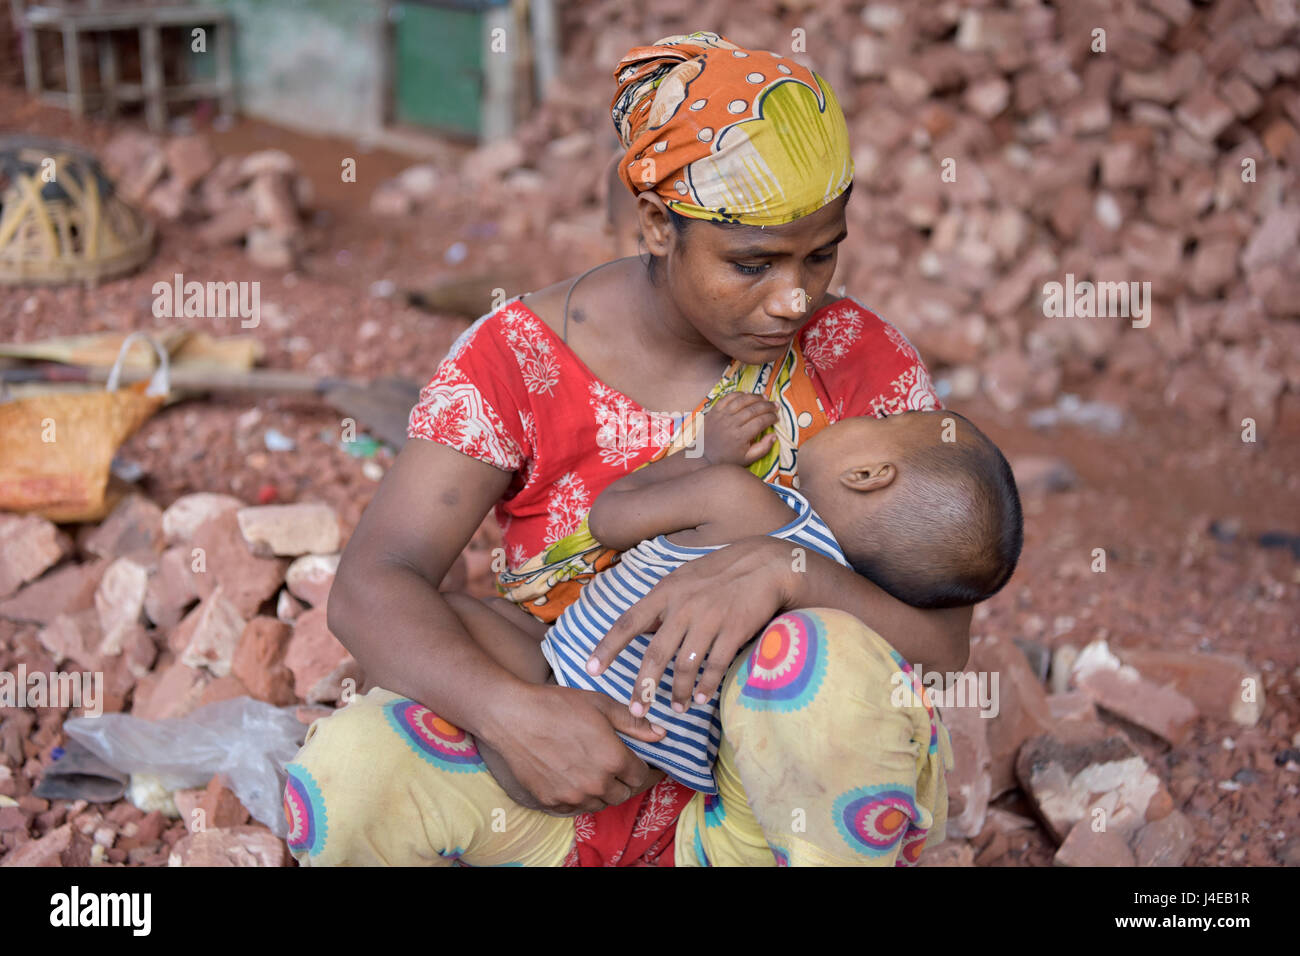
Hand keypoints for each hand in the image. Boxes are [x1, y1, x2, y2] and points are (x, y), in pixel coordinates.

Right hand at [479, 682, 668, 815]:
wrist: (512, 716)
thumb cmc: (557, 705)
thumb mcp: (600, 705)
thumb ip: (633, 722)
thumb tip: (660, 734)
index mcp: (613, 759)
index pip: (641, 776)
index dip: (644, 769)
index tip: (643, 765)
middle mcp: (596, 783)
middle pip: (623, 793)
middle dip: (625, 781)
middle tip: (619, 768)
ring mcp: (573, 795)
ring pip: (600, 803)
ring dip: (603, 791)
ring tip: (597, 773)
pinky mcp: (552, 801)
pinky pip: (575, 807)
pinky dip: (579, 797)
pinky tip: (574, 779)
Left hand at [587, 536, 795, 713]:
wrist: (767, 564)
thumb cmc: (722, 572)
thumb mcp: (684, 578)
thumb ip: (662, 602)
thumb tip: (640, 627)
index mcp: (666, 591)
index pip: (628, 622)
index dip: (607, 647)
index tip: (591, 669)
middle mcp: (683, 606)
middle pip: (655, 654)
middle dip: (643, 687)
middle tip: (637, 709)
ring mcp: (709, 618)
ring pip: (684, 665)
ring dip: (679, 692)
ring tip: (677, 709)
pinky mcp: (733, 630)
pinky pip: (714, 666)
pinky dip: (706, 686)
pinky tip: (702, 698)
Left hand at [700, 393, 778, 465]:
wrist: (702, 456)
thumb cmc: (726, 459)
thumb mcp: (746, 459)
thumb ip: (763, 449)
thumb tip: (774, 436)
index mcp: (740, 436)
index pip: (760, 422)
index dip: (771, 418)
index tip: (777, 418)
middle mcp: (731, 423)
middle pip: (753, 409)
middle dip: (767, 406)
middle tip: (776, 405)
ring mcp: (721, 416)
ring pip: (741, 401)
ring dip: (755, 397)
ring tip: (764, 397)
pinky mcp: (713, 411)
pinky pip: (727, 398)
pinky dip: (738, 394)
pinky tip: (747, 394)